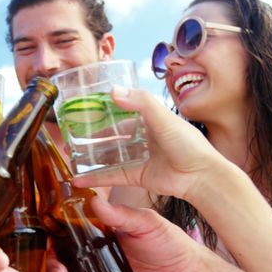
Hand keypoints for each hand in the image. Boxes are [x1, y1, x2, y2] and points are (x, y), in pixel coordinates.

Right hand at [45, 196, 203, 271]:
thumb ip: (121, 215)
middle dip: (53, 268)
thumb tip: (94, 199)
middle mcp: (97, 257)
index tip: (47, 245)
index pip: (70, 236)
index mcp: (102, 236)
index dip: (54, 241)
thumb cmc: (171, 243)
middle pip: (63, 262)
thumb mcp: (146, 223)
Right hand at [73, 87, 224, 200]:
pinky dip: (96, 178)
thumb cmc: (188, 144)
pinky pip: (112, 175)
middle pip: (110, 133)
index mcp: (148, 118)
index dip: (101, 108)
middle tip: (70, 133)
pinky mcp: (136, 176)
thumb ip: (141, 102)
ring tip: (70, 156)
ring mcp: (137, 156)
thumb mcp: (164, 118)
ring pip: (108, 155)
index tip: (81, 107)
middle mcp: (141, 136)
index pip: (120, 109)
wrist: (201, 176)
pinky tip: (79, 179)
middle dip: (90, 134)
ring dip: (89, 156)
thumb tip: (112, 92)